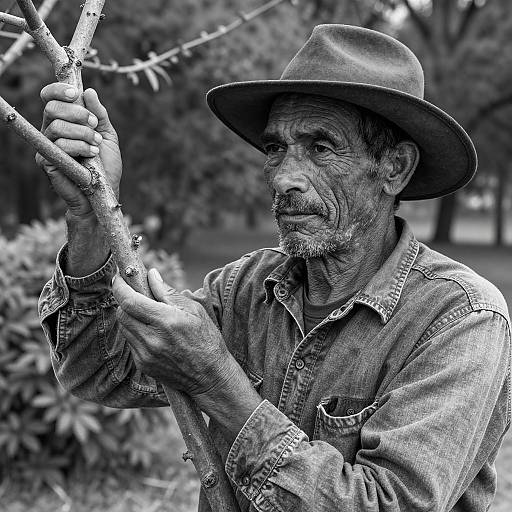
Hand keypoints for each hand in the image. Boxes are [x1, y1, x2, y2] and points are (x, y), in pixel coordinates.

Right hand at [36, 84, 121, 217]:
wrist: (103, 193)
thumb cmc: (105, 166)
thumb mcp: (107, 137)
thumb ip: (99, 115)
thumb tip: (89, 92)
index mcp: (64, 122)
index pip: (51, 98)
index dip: (58, 90)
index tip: (75, 92)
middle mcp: (51, 131)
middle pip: (51, 107)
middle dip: (77, 113)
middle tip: (94, 125)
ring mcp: (47, 146)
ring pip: (56, 126)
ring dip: (82, 133)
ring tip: (96, 145)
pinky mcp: (46, 161)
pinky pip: (58, 145)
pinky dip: (79, 147)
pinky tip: (91, 155)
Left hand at [111, 269, 234, 397]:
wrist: (210, 376)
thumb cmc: (206, 339)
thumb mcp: (194, 310)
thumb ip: (168, 292)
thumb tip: (151, 275)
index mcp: (166, 321)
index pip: (130, 301)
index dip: (120, 287)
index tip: (119, 278)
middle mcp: (152, 339)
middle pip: (121, 314)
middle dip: (124, 301)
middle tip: (135, 294)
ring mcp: (145, 354)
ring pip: (124, 328)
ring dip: (130, 316)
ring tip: (147, 314)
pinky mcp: (143, 365)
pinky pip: (131, 342)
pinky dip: (137, 332)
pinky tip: (153, 332)